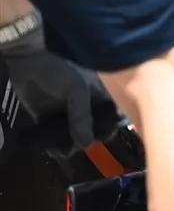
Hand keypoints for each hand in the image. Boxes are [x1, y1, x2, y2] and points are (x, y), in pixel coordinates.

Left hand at [2, 30, 98, 146]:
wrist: (29, 61)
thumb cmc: (61, 71)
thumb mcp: (76, 91)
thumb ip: (81, 117)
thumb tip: (86, 145)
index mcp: (96, 99)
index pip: (108, 120)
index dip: (107, 131)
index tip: (101, 139)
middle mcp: (83, 109)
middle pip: (89, 131)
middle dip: (85, 141)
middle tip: (76, 145)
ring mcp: (64, 114)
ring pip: (70, 136)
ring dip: (68, 146)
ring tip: (61, 149)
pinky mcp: (46, 118)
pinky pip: (52, 136)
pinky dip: (52, 144)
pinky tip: (51, 148)